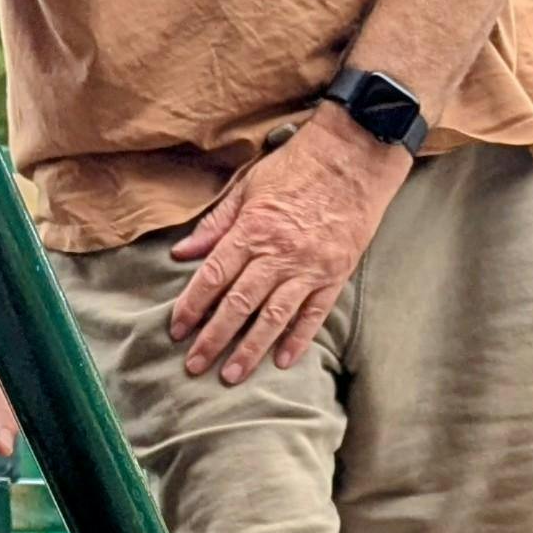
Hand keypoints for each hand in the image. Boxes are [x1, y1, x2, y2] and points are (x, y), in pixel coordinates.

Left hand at [168, 105, 412, 382]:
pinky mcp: (335, 274)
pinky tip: (281, 361)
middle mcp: (279, 253)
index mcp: (253, 229)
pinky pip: (314, 314)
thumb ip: (216, 223)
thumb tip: (182, 252)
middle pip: (239, 305)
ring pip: (274, 317)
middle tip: (194, 366)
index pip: (214, 277)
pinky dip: (298, 339)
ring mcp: (309, 267)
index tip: (177, 330)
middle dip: (214, 339)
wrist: (355, 157)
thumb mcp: (249, 185)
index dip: (192, 306)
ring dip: (250, 349)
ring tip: (230, 375)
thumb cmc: (298, 166)